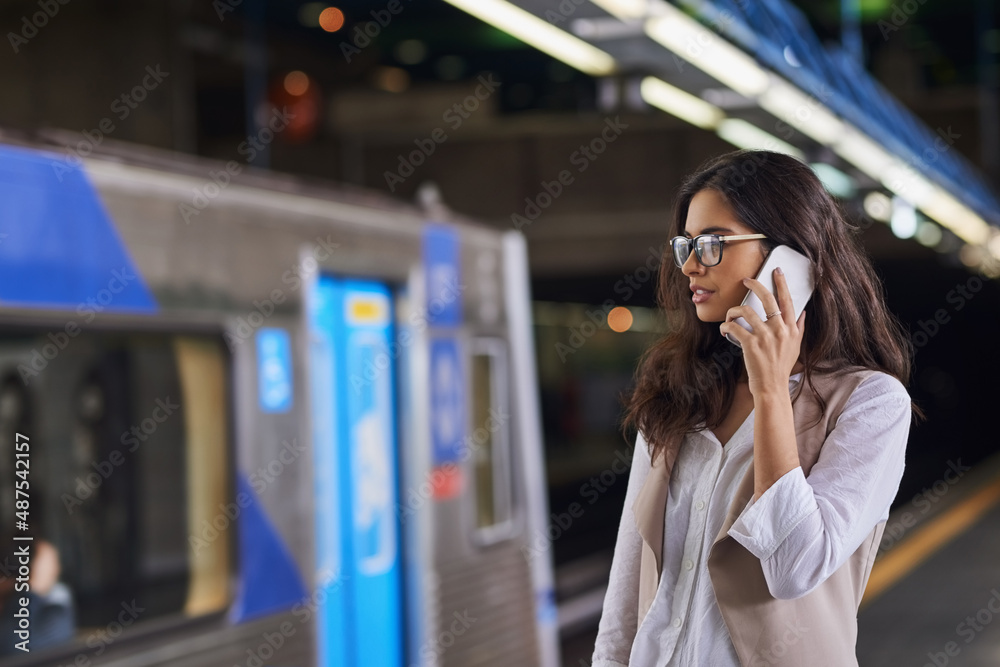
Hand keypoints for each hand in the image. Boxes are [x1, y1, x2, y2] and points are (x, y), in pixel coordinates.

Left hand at [719, 267, 805, 397]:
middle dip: (756, 285)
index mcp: (791, 329)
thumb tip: (803, 312)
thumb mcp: (796, 347)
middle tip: (746, 280)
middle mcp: (780, 330)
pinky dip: (726, 326)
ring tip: (730, 315)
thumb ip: (799, 328)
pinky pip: (734, 327)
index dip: (782, 284)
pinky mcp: (751, 345)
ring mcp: (766, 337)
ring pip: (746, 311)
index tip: (776, 271)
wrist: (772, 388)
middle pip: (768, 299)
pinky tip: (725, 329)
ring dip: (734, 310)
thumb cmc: (781, 368)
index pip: (788, 301)